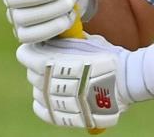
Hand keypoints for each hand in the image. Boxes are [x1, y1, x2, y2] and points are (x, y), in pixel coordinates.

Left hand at [16, 35, 152, 128]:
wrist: (128, 80)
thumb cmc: (108, 57)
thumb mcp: (85, 42)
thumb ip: (65, 42)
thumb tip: (53, 38)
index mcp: (53, 62)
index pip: (25, 55)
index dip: (31, 50)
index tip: (38, 48)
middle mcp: (51, 83)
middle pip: (32, 74)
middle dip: (39, 67)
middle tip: (54, 63)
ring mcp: (58, 101)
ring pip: (38, 92)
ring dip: (44, 85)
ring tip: (60, 81)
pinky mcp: (65, 115)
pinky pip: (43, 110)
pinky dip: (44, 103)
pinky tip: (53, 97)